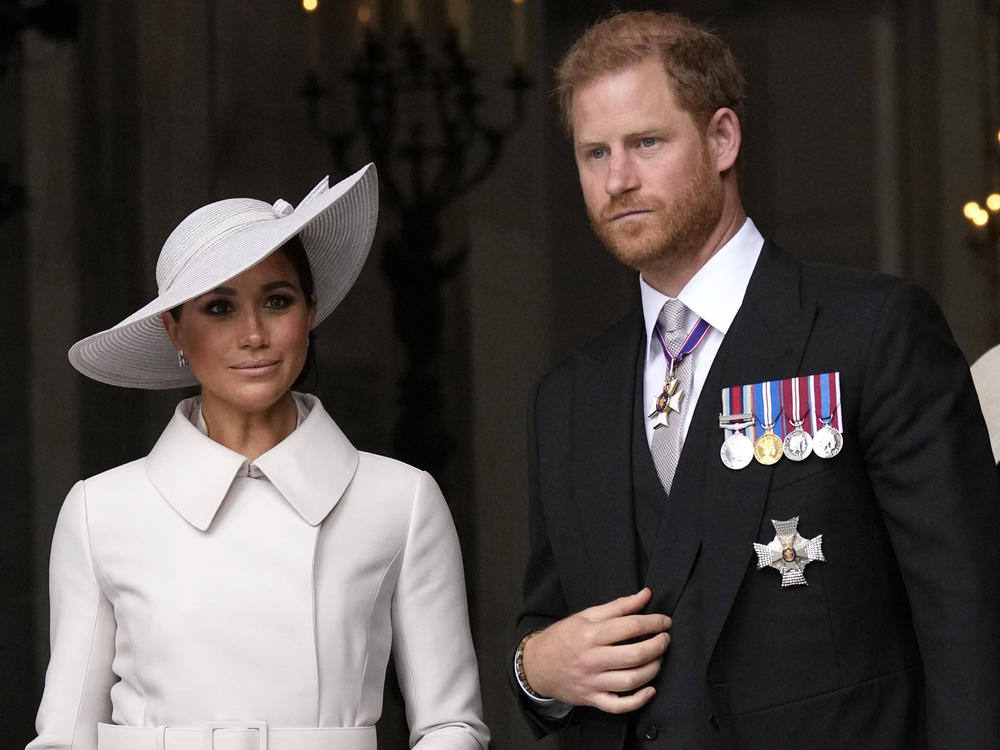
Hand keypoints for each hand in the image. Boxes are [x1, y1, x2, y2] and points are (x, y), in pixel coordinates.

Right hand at [522, 588, 670, 712]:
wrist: (537, 665)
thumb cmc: (563, 637)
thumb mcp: (586, 616)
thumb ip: (618, 606)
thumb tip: (645, 595)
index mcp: (590, 633)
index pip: (630, 626)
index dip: (653, 622)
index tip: (665, 621)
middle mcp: (591, 658)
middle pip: (634, 655)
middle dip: (657, 646)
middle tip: (665, 639)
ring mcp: (592, 681)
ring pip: (631, 680)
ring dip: (653, 669)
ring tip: (658, 658)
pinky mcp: (592, 699)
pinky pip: (619, 705)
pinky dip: (638, 700)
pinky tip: (650, 689)